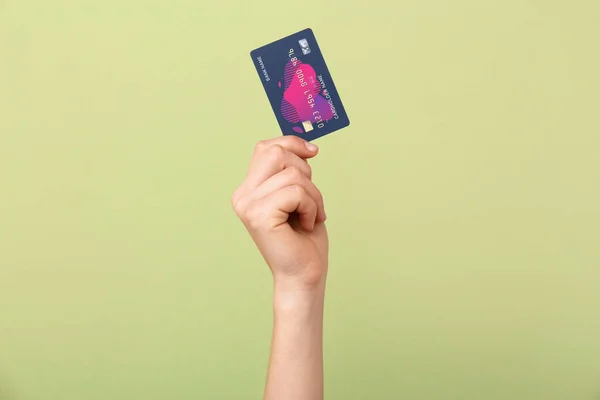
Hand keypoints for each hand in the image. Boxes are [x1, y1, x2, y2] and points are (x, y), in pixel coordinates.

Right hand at [232, 136, 328, 291]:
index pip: (266, 147)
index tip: (313, 152)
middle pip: (276, 153)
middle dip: (305, 172)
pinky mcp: (259, 215)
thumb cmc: (305, 239)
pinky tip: (307, 224)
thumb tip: (306, 146)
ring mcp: (248, 205)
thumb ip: (294, 171)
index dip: (292, 143)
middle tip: (311, 201)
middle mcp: (242, 195)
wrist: (304, 275)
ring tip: (310, 216)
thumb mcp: (300, 195)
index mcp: (249, 189)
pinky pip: (296, 192)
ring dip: (314, 196)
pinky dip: (311, 207)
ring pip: (293, 174)